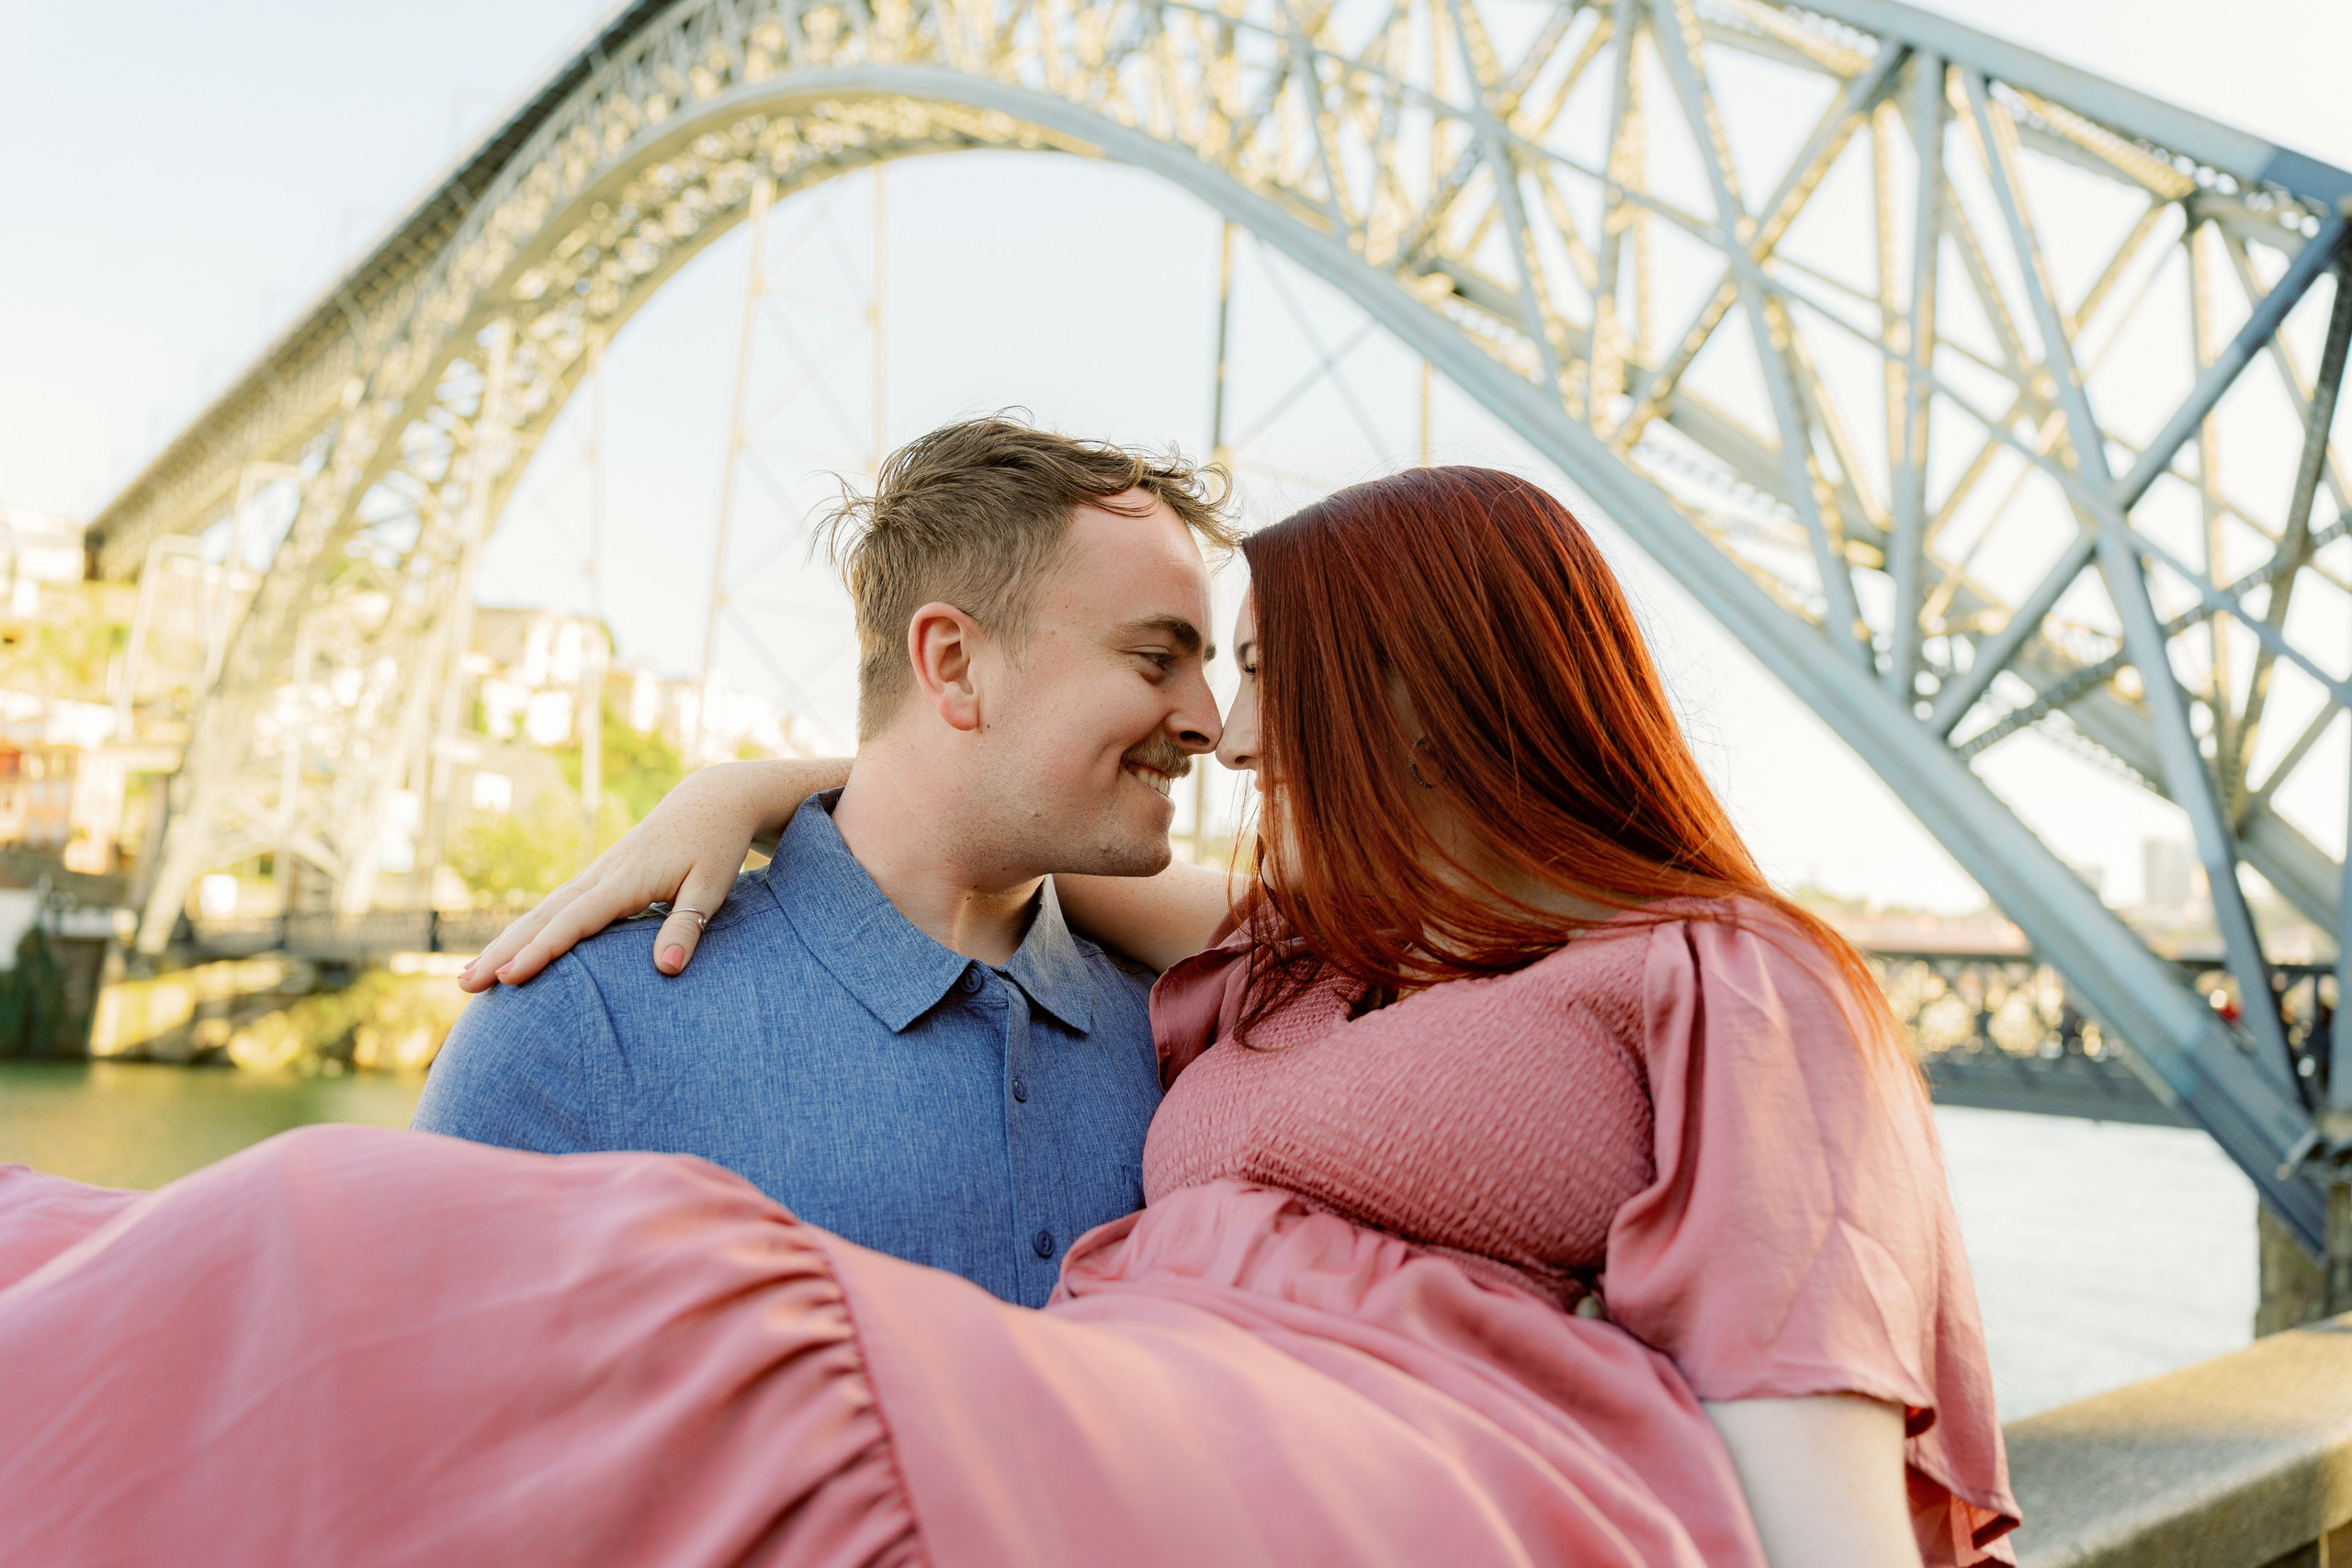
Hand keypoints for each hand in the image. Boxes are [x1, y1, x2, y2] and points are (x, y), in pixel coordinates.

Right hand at [457, 757, 850, 989]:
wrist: (712, 800)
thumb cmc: (716, 846)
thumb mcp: (712, 886)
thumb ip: (688, 926)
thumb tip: (667, 970)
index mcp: (625, 880)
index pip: (575, 922)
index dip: (541, 951)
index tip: (510, 978)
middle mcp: (601, 876)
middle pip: (543, 918)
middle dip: (504, 952)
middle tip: (466, 985)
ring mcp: (596, 875)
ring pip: (542, 912)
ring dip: (506, 943)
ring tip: (470, 976)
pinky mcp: (600, 877)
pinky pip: (555, 907)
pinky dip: (528, 930)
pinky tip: (508, 951)